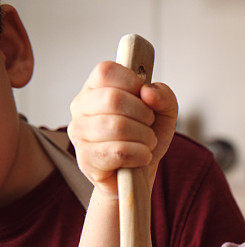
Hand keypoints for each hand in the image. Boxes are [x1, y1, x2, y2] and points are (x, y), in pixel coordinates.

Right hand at [67, 61, 177, 197]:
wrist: (139, 176)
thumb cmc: (145, 139)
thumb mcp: (164, 113)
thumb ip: (164, 96)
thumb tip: (148, 92)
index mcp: (95, 89)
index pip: (106, 70)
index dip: (133, 83)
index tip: (145, 100)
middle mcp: (81, 107)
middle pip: (113, 99)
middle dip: (144, 115)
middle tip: (149, 126)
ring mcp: (79, 133)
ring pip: (117, 126)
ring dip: (144, 137)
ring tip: (147, 143)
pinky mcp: (86, 159)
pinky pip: (118, 151)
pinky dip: (140, 154)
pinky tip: (141, 157)